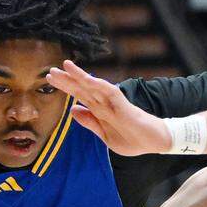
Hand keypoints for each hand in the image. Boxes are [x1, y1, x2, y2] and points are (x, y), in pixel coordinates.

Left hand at [45, 60, 170, 155]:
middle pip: (82, 89)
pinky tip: (87, 78)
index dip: (65, 87)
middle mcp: (105, 103)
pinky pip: (109, 93)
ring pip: (93, 87)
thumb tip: (72, 110)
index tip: (51, 80)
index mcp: (99, 111)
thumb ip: (90, 122)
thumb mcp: (105, 135)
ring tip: (65, 65)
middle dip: (66, 79)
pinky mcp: (123, 106)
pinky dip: (98, 85)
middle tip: (50, 70)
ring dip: (79, 76)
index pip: (79, 95)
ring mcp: (114, 103)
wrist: (155, 141)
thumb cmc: (133, 139)